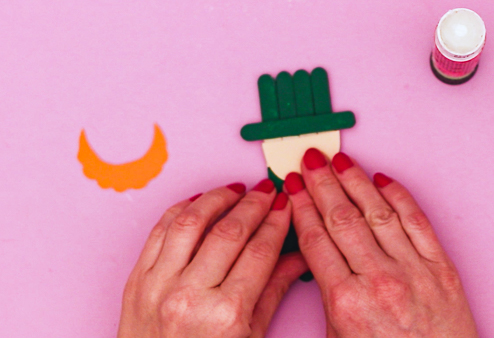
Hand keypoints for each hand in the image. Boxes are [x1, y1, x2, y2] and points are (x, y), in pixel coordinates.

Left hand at [118, 180, 307, 336]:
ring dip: (216, 198)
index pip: (259, 251)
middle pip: (229, 232)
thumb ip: (272, 292)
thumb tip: (295, 258)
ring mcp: (159, 284)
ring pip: (191, 222)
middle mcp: (190, 295)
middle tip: (267, 191)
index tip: (284, 206)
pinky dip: (181, 210)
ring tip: (235, 190)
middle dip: (253, 205)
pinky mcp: (137, 279)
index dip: (276, 223)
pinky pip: (160, 231)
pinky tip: (199, 202)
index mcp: (226, 314)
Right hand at [284, 149, 477, 336]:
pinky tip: (383, 180)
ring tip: (340, 161)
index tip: (293, 186)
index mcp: (346, 302)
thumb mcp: (339, 337)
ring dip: (355, 181)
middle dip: (323, 183)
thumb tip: (314, 253)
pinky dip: (400, 196)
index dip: (301, 206)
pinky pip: (417, 221)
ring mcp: (413, 271)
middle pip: (342, 218)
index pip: (316, 238)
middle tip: (311, 159)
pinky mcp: (441, 268)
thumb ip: (326, 294)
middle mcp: (379, 280)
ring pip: (377, 212)